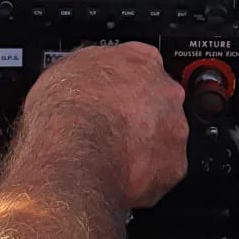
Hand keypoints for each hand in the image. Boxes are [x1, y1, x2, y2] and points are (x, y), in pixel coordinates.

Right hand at [17, 41, 188, 208]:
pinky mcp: (174, 165)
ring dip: (143, 146)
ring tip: (112, 158)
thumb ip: (87, 72)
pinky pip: (162, 172)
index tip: (112, 94)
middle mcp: (165, 91)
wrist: (75, 154)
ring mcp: (174, 128)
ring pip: (164, 137)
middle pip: (159, 101)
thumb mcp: (63, 71)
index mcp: (141, 60)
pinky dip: (145, 177)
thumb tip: (77, 82)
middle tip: (112, 129)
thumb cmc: (66, 112)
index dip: (124, 83)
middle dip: (139, 115)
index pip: (142, 64)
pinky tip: (120, 178)